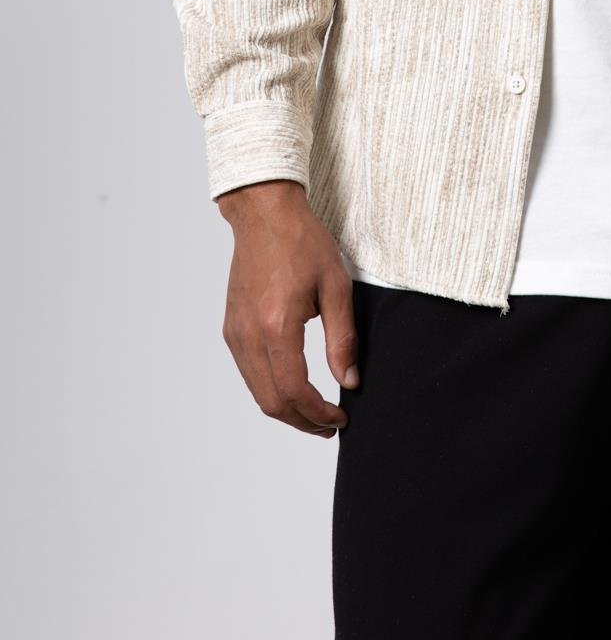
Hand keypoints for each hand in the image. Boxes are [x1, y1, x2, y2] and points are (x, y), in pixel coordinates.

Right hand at [217, 179, 359, 436]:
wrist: (264, 215)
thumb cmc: (302, 242)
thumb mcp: (336, 286)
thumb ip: (343, 339)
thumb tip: (350, 380)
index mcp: (276, 325)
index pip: (293, 391)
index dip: (318, 413)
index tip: (340, 418)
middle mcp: (249, 335)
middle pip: (271, 402)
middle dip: (302, 421)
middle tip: (330, 425)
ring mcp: (235, 333)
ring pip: (257, 392)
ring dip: (285, 409)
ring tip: (315, 411)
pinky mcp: (231, 328)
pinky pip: (249, 373)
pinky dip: (270, 389)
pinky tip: (293, 385)